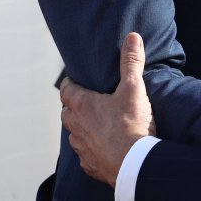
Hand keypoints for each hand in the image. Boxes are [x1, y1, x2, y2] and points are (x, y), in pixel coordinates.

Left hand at [60, 33, 155, 187]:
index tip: (77, 79)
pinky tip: (103, 145)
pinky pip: (85, 152)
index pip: (66, 89)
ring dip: (82, 127)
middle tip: (90, 99)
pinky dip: (91, 146)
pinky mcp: (89, 163)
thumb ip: (131, 62)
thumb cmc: (131, 125)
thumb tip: (131, 37)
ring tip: (97, 122)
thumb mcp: (133, 88)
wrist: (134, 163)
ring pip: (74, 133)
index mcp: (81, 105)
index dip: (71, 82)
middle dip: (75, 104)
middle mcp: (75, 126)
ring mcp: (80, 146)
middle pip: (67, 111)